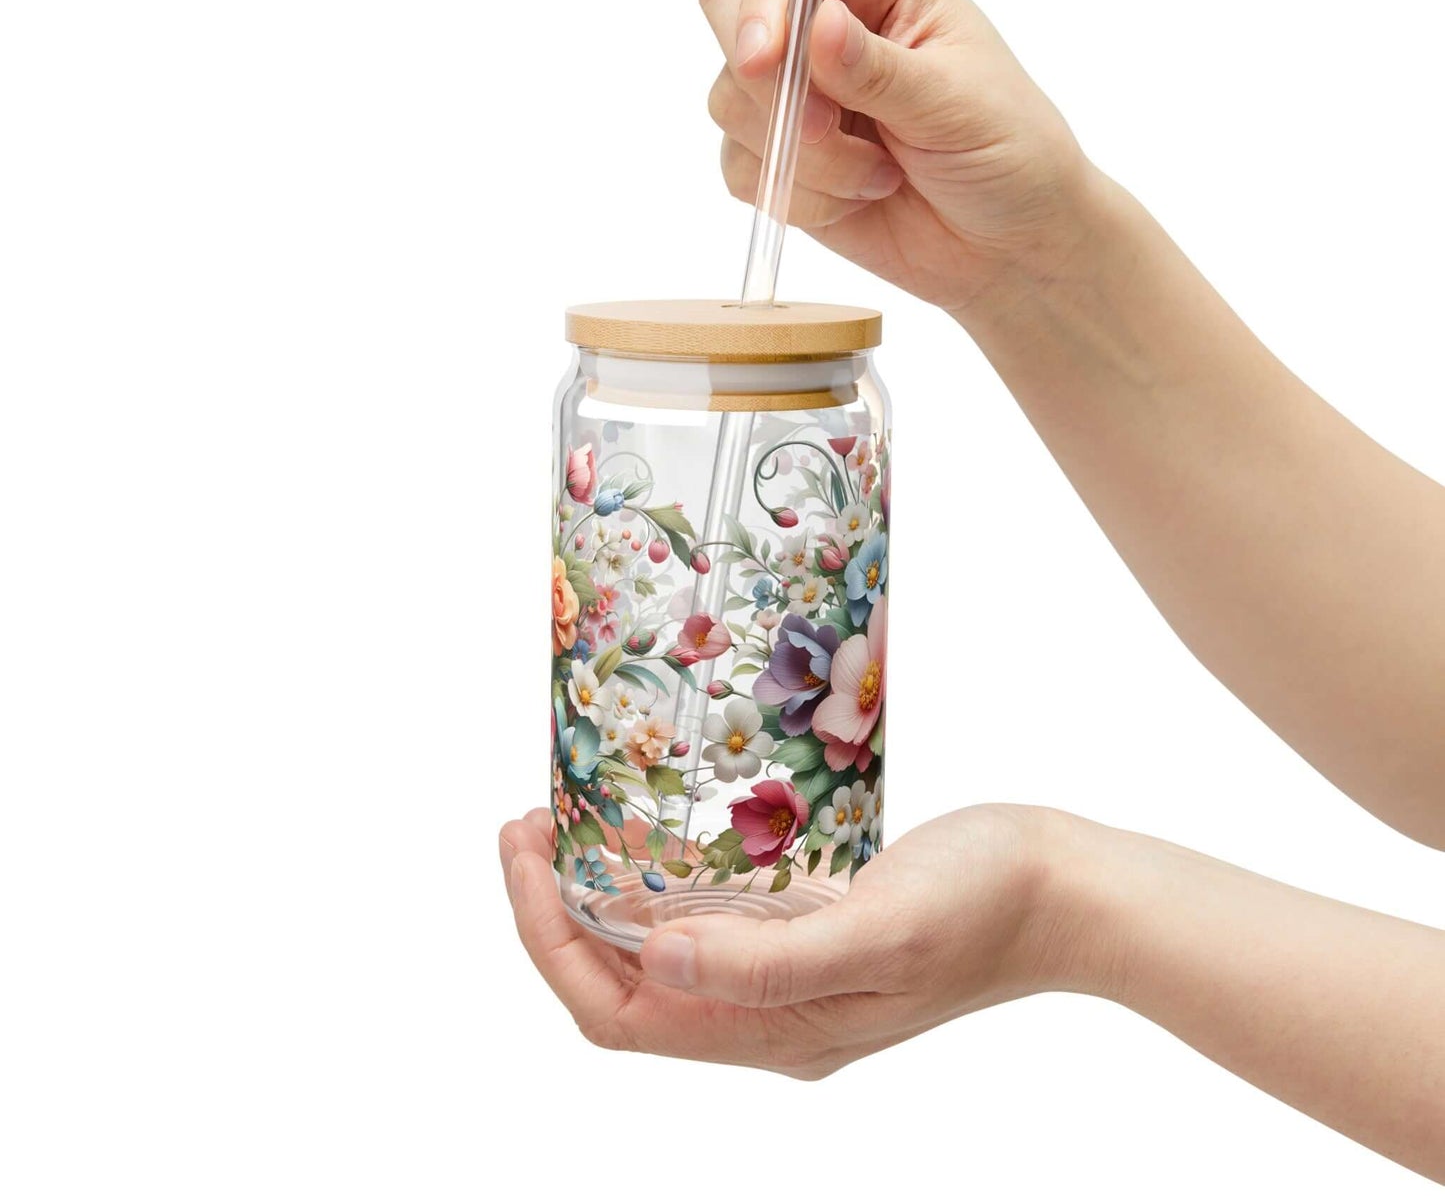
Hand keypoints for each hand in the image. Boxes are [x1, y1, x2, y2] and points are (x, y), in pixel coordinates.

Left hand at [499, 803, 1088, 1077]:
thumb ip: (767, 962)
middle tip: (531, 825)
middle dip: (557, 912)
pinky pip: (706, 922)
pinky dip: (660, 883)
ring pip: (658, 954)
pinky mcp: (808, 931)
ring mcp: (788, 976)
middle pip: (623, 986)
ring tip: (569, 821)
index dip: (551, 940)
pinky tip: (653, 831)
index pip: (618, 1012)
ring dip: (602, 896)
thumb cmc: (985, 906)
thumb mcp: (880, 930)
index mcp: (775, 1033)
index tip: (525, 853)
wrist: (1064, 891)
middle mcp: (768, 1016)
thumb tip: (652, 963)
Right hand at [700, 0, 1095, 314]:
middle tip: (817, 127)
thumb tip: (818, 24)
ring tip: (878, 175)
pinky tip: (858, 199)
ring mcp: (794, 89)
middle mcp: (823, 18)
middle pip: (726, 2)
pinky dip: (797, 195)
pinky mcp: (778, 155)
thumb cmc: (1006, 150)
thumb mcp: (954, 102)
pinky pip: (741, 168)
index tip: (765, 59)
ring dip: (803, 154)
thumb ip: (878, 69)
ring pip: (731, 100)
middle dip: (761, 76)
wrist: (1007, 242)